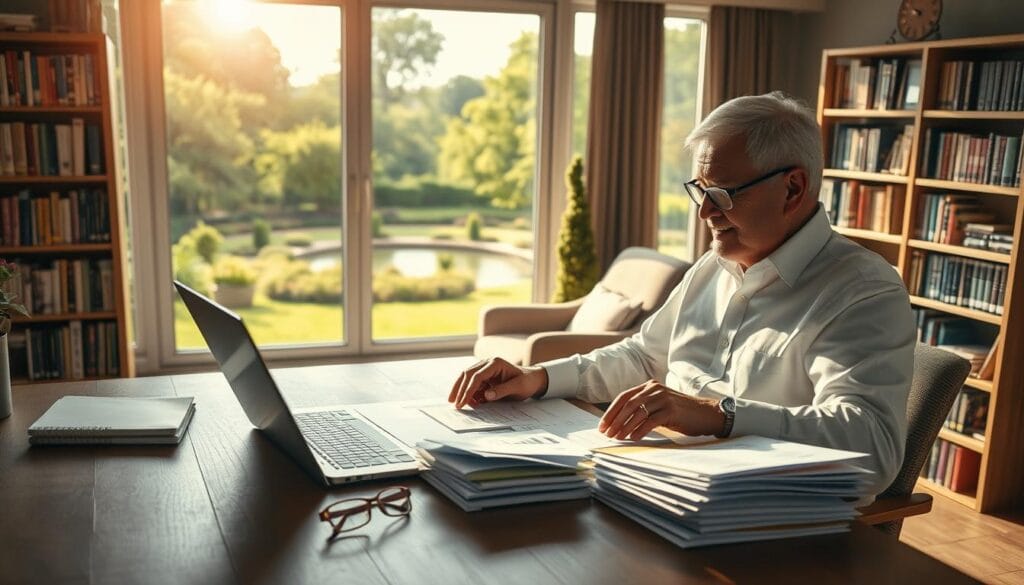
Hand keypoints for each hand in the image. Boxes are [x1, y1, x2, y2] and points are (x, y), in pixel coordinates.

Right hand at [448, 357, 548, 408]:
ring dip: (461, 391)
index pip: (477, 376)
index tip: (463, 402)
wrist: (531, 380)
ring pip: (466, 378)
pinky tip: (469, 402)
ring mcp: (484, 369)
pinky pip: (472, 383)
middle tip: (455, 404)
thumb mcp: (517, 388)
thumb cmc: (526, 383)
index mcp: (495, 363)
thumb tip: (486, 395)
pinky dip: (468, 393)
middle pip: (467, 374)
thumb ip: (502, 390)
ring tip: (458, 404)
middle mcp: (487, 363)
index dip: (468, 390)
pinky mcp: (483, 376)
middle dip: (459, 390)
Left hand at [598, 380, 724, 440]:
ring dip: (625, 427)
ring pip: (638, 412)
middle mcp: (655, 389)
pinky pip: (651, 420)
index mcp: (649, 386)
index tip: (602, 426)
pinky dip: (640, 430)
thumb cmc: (680, 414)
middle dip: (615, 420)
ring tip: (618, 438)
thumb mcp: (659, 406)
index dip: (611, 412)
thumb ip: (642, 409)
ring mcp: (664, 398)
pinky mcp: (671, 410)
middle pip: (628, 404)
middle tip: (607, 434)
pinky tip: (633, 438)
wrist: (706, 414)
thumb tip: (618, 424)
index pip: (624, 397)